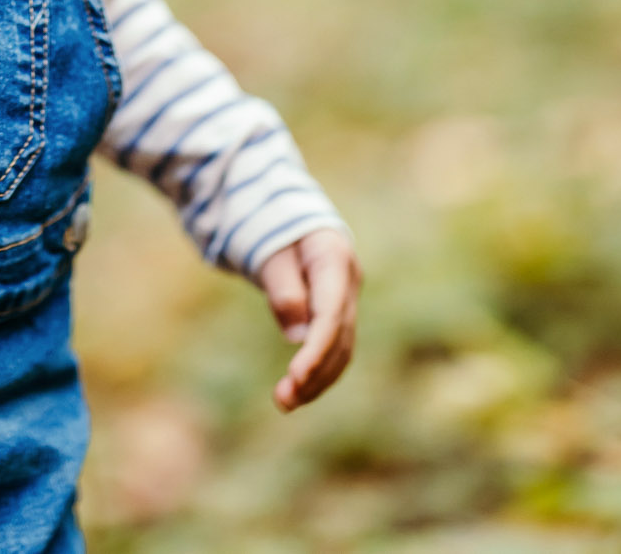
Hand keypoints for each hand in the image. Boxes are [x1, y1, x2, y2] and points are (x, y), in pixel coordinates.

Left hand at [257, 228, 359, 411]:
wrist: (290, 217)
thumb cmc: (275, 229)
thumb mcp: (271, 252)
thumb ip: (283, 288)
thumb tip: (298, 337)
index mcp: (334, 259)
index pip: (331, 314)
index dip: (316, 349)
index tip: (296, 376)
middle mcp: (349, 283)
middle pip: (340, 337)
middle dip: (315, 373)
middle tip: (283, 401)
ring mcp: (347, 299)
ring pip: (342, 349)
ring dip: (317, 380)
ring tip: (285, 402)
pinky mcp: (338, 314)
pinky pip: (334, 347)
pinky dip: (318, 371)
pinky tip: (297, 391)